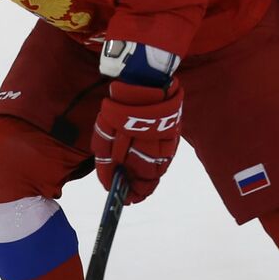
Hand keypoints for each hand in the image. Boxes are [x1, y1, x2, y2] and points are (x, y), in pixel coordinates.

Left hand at [91, 79, 183, 203]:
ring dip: (148, 175)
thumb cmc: (118, 109)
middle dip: (139, 187)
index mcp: (139, 154)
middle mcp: (158, 152)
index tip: (123, 198)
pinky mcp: (174, 133)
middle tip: (130, 192)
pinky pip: (166, 154)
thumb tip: (109, 183)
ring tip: (138, 178)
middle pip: (150, 178)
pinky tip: (148, 160)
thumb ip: (106, 162)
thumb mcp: (104, 136)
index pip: (138, 184)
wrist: (144, 81)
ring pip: (160, 167)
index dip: (130, 194)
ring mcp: (169, 143)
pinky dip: (157, 161)